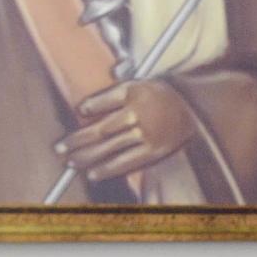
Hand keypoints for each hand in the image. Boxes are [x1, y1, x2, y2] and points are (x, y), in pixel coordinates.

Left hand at [56, 80, 195, 181]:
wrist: (196, 111)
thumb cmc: (163, 97)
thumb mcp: (143, 83)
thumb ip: (117, 92)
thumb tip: (84, 110)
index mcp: (137, 91)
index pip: (108, 99)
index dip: (92, 106)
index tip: (79, 111)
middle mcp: (140, 113)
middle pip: (102, 128)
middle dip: (77, 140)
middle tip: (60, 148)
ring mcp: (147, 134)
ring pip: (109, 147)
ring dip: (86, 157)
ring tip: (70, 162)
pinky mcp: (153, 151)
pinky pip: (125, 162)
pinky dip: (107, 169)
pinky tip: (92, 173)